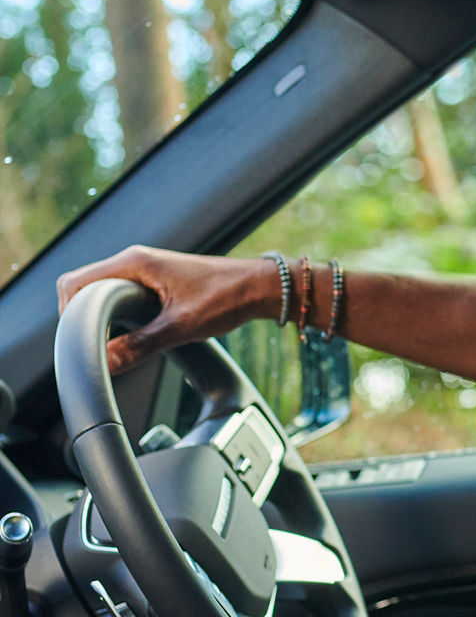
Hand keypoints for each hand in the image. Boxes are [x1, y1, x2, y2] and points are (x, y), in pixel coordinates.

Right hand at [56, 245, 276, 372]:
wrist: (259, 287)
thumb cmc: (227, 298)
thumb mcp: (182, 327)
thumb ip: (141, 344)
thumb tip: (105, 362)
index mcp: (135, 262)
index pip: (75, 282)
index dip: (69, 313)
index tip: (80, 340)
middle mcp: (135, 260)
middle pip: (83, 287)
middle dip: (81, 317)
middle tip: (95, 345)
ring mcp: (145, 269)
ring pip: (102, 292)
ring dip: (100, 316)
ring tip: (112, 341)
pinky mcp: (155, 280)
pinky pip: (120, 294)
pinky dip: (116, 313)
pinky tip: (129, 332)